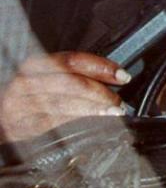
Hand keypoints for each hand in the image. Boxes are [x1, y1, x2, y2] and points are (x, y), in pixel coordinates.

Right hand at [0, 52, 130, 141]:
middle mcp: (26, 82)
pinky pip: (53, 124)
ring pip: (64, 104)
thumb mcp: (46, 78)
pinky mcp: (20, 127)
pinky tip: (93, 124)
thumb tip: (111, 78)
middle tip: (119, 102)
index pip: (73, 61)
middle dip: (101, 93)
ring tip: (113, 114)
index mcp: (36, 64)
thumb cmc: (29, 95)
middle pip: (72, 83)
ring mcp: (21, 105)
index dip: (101, 67)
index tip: (123, 76)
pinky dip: (77, 123)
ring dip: (93, 110)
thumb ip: (72, 74)